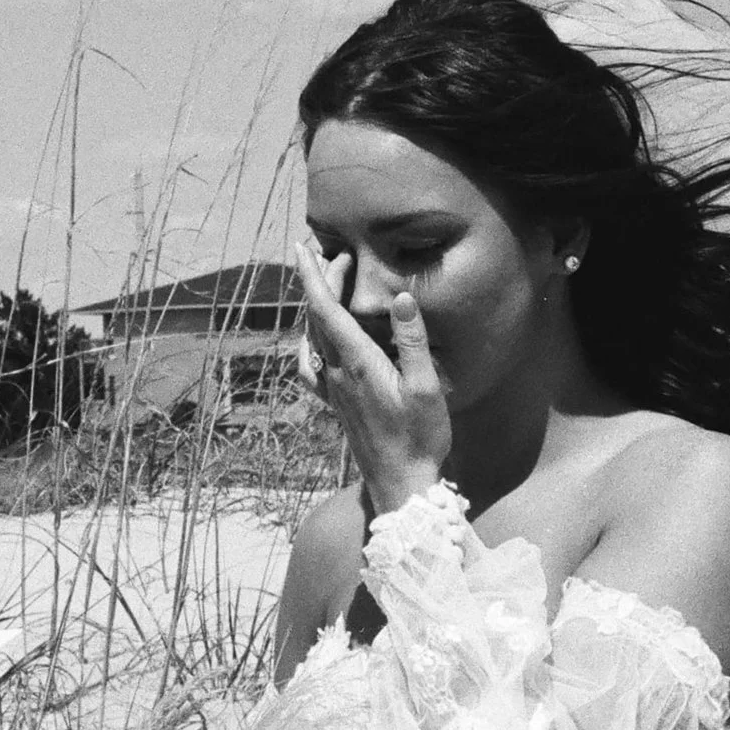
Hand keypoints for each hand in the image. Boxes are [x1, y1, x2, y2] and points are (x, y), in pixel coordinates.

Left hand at [296, 238, 449, 512]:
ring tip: (328, 284)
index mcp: (357, 363)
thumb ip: (413, 340)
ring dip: (316, 306)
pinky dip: (309, 341)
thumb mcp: (426, 387)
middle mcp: (337, 373)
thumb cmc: (420, 438)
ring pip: (312, 337)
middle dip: (321, 281)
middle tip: (334, 253)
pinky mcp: (336, 404)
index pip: (325, 309)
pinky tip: (313, 340)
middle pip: (317, 317)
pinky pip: (310, 365)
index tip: (304, 246)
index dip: (312, 275)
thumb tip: (401, 297)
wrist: (401, 484)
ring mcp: (333, 390)